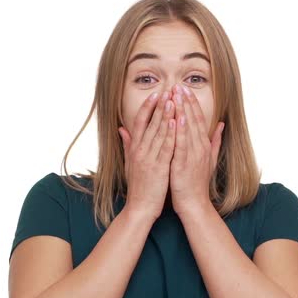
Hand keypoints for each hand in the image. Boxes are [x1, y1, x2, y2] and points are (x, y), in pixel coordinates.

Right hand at [118, 91, 175, 219]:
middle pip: (150, 123)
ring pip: (158, 132)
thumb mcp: (129, 162)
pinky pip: (166, 148)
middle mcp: (140, 150)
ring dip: (166, 115)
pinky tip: (176, 122)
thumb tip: (122, 128)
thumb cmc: (138, 185)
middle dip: (160, 106)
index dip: (148, 107)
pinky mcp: (158, 168)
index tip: (155, 94)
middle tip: (167, 89)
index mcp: (135, 148)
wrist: (139, 207)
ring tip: (172, 99)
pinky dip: (170, 134)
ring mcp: (149, 158)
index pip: (140, 122)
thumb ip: (127, 144)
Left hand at [169, 84, 224, 214]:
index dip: (192, 103)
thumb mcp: (209, 159)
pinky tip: (176, 118)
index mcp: (203, 145)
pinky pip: (182, 144)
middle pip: (193, 120)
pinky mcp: (184, 163)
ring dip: (182, 110)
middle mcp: (200, 147)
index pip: (198, 119)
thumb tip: (221, 125)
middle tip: (179, 85)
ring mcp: (193, 155)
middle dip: (186, 102)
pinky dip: (180, 131)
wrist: (194, 204)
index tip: (185, 89)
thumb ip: (214, 141)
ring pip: (187, 128)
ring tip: (176, 95)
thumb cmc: (197, 182)